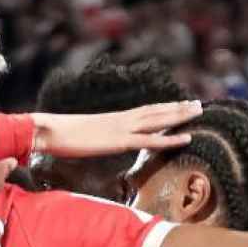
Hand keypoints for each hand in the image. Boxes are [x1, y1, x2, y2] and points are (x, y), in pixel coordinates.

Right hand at [29, 101, 200, 156]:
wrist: (49, 130)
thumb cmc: (59, 135)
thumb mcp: (82, 135)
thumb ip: (94, 136)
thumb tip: (96, 140)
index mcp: (113, 118)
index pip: (144, 110)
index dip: (162, 108)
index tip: (178, 104)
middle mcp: (121, 119)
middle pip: (155, 111)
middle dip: (177, 108)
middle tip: (197, 104)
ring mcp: (122, 129)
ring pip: (158, 121)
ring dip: (179, 116)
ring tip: (198, 111)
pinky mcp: (120, 142)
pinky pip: (150, 141)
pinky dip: (170, 139)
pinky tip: (186, 138)